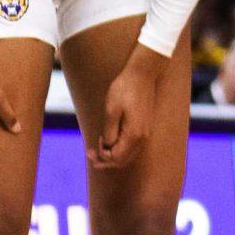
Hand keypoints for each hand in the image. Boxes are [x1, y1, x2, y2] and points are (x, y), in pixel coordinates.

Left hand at [91, 50, 162, 169]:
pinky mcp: (145, 127)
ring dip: (113, 155)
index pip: (117, 157)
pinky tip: (110, 142)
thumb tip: (107, 147)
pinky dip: (120, 148)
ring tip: (97, 151)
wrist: (142, 74)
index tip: (93, 144)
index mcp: (134, 134)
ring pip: (128, 154)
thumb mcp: (111, 110)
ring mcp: (145, 133)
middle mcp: (142, 137)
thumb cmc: (125, 89)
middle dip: (106, 160)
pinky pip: (132, 146)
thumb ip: (109, 132)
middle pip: (123, 160)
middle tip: (89, 155)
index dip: (103, 155)